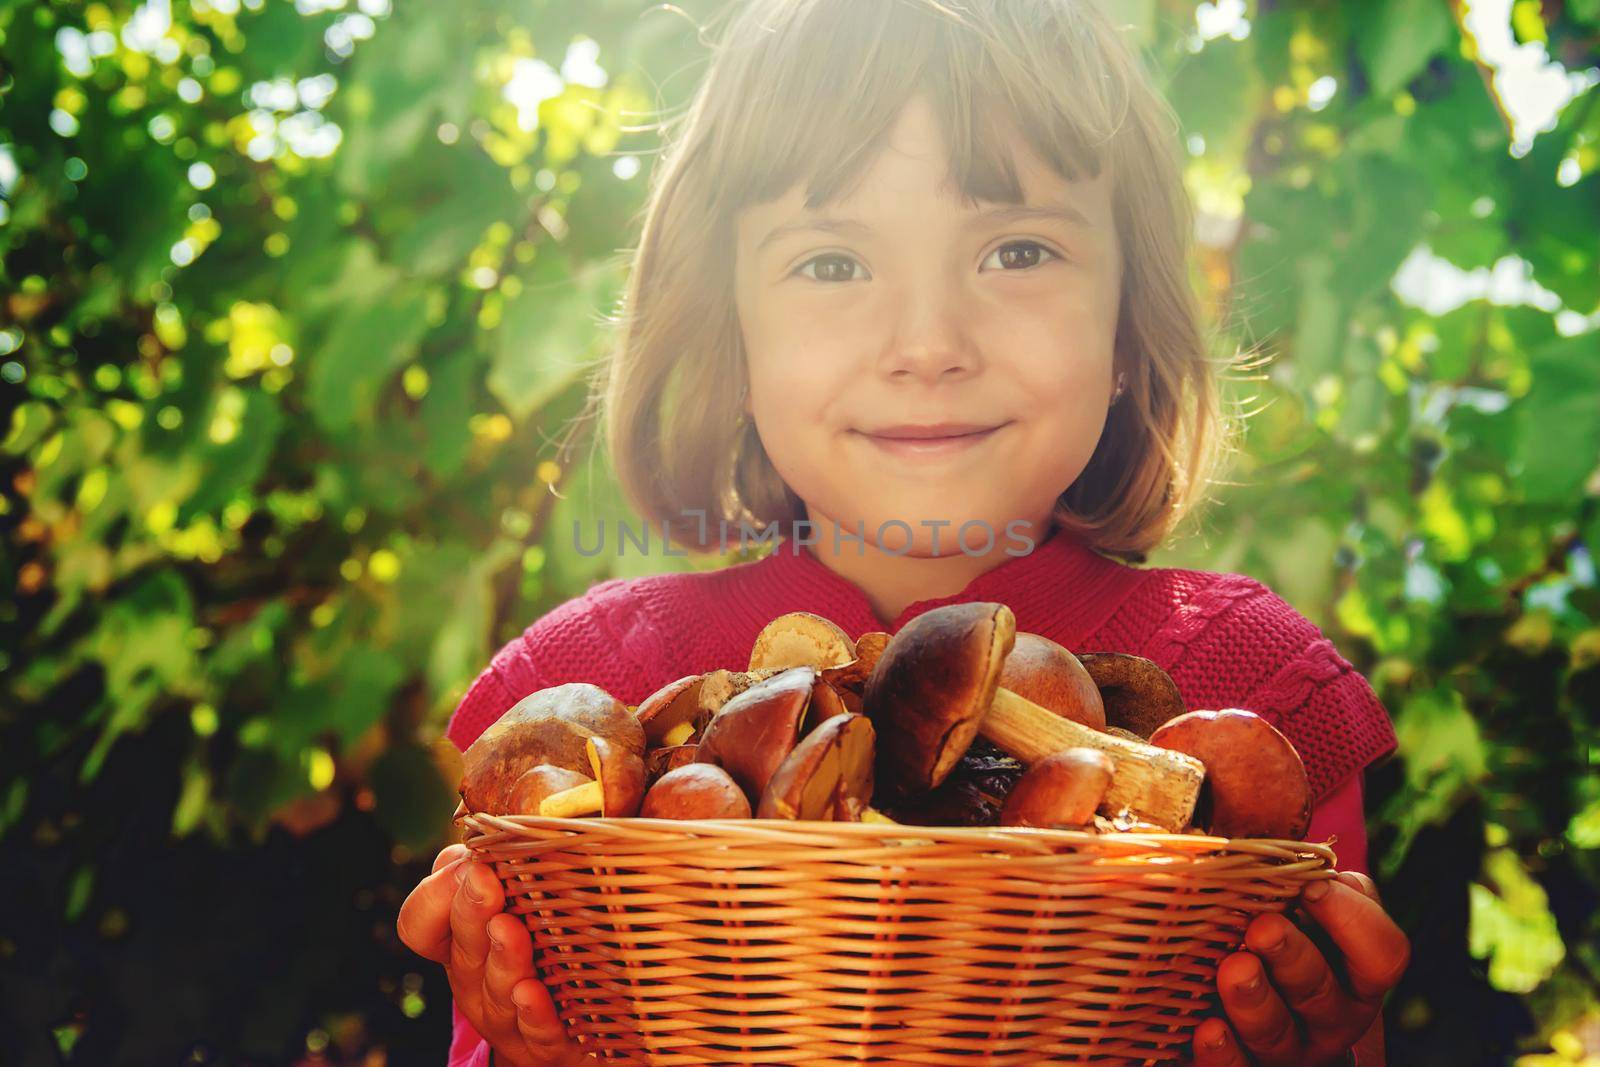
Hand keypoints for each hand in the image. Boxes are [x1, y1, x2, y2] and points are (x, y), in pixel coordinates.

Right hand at [397, 843, 601, 1066]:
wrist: (585, 1026)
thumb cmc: (545, 947)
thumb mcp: (514, 904)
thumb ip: (495, 871)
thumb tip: (488, 838)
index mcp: (460, 943)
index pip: (420, 923)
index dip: (436, 898)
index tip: (472, 864)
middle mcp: (474, 980)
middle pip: (463, 948)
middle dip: (472, 912)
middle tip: (486, 880)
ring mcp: (505, 1016)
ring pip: (496, 989)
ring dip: (502, 958)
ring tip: (511, 930)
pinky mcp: (543, 1045)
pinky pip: (534, 1034)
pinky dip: (533, 1014)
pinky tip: (535, 993)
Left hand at [1189, 870, 1409, 1065]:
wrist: (1250, 1018)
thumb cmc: (1279, 939)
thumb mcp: (1304, 911)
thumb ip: (1309, 882)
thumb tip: (1298, 855)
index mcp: (1356, 974)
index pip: (1382, 954)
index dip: (1353, 920)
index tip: (1312, 886)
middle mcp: (1331, 1018)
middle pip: (1322, 994)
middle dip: (1293, 957)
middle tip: (1262, 928)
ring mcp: (1291, 1051)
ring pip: (1279, 1034)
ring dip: (1254, 1001)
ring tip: (1233, 969)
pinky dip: (1224, 1053)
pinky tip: (1208, 1030)